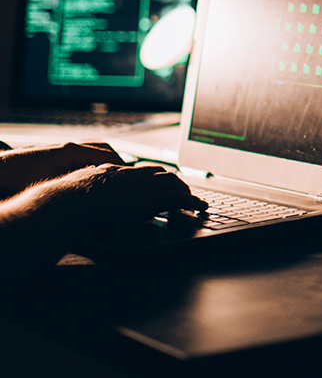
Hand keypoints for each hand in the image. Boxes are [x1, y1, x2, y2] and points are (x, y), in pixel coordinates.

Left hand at [0, 142, 126, 197]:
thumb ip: (76, 184)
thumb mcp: (51, 185)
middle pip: (104, 149)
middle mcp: (67, 148)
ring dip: (104, 163)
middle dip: (118, 164)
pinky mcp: (53, 156)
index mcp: (70, 151)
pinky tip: (88, 180)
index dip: (123, 169)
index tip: (131, 181)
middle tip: (126, 180)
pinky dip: (90, 165)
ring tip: (111, 180)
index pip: (108, 155)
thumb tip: (98, 188)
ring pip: (92, 152)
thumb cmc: (16, 179)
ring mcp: (60, 150)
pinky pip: (80, 157)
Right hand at [49, 163, 208, 227]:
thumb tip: (89, 201)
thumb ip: (89, 192)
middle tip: (181, 188)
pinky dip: (192, 202)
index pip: (139, 170)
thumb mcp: (79, 189)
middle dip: (173, 179)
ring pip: (173, 182)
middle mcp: (131, 176)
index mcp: (113, 172)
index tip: (156, 180)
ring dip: (185, 189)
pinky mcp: (150, 201)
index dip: (151, 175)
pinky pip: (178, 199)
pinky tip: (200, 207)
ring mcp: (142, 187)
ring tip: (192, 198)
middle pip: (159, 172)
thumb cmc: (66, 200)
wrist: (70, 201)